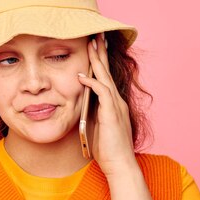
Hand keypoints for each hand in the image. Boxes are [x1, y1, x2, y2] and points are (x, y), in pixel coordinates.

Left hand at [77, 33, 136, 176]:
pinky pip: (102, 93)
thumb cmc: (107, 149)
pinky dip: (92, 83)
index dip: (100, 60)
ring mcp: (115, 106)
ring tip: (91, 44)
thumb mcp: (96, 125)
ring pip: (105, 77)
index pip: (105, 76)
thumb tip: (79, 100)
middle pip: (107, 71)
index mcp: (112, 103)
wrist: (120, 165)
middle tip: (96, 34)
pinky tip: (82, 75)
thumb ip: (90, 111)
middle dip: (101, 52)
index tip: (94, 45)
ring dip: (97, 60)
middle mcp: (116, 101)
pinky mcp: (111, 114)